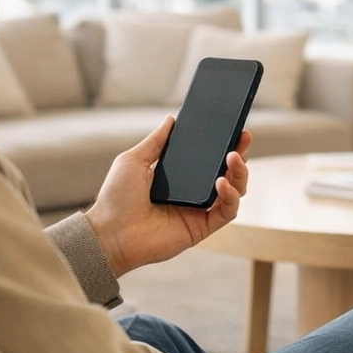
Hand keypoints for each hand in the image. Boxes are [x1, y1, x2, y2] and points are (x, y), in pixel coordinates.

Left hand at [84, 116, 251, 276]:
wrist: (110, 232)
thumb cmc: (116, 198)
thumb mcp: (134, 160)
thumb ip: (156, 141)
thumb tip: (171, 120)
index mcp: (178, 177)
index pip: (208, 159)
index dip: (224, 144)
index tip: (235, 129)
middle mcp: (192, 193)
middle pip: (227, 173)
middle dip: (239, 155)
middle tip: (243, 139)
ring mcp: (198, 211)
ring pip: (234, 191)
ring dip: (239, 173)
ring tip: (233, 158)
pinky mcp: (202, 228)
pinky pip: (228, 211)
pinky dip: (231, 196)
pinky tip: (221, 183)